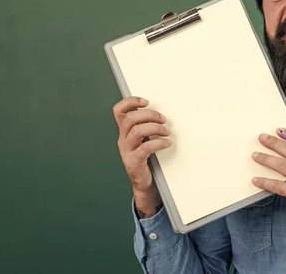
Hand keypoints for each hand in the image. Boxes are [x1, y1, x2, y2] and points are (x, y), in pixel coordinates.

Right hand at [113, 96, 170, 217]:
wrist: (144, 182)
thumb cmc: (147, 157)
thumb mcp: (144, 139)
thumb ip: (148, 126)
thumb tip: (163, 112)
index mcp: (124, 131)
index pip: (119, 111)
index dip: (130, 102)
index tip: (146, 102)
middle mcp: (123, 139)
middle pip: (130, 118)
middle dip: (149, 114)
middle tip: (163, 119)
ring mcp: (127, 151)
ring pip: (137, 131)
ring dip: (155, 128)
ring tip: (166, 132)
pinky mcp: (134, 162)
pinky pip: (146, 148)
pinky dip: (159, 143)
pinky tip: (167, 143)